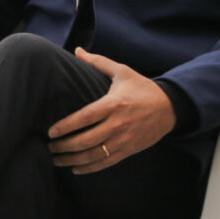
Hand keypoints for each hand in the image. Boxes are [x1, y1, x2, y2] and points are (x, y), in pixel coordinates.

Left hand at [47, 48, 177, 172]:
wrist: (171, 107)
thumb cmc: (142, 88)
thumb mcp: (122, 71)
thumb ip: (98, 62)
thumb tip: (77, 50)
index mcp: (113, 104)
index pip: (85, 117)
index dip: (65, 126)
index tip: (50, 132)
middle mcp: (118, 124)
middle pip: (86, 140)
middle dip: (64, 146)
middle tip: (48, 147)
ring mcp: (124, 139)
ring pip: (94, 154)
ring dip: (73, 159)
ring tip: (56, 159)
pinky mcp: (129, 150)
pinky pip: (107, 162)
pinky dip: (90, 168)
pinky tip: (75, 168)